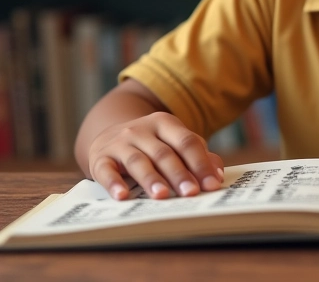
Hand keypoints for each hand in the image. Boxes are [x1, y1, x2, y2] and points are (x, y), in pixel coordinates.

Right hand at [88, 111, 224, 200]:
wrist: (108, 134)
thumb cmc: (150, 144)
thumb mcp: (172, 141)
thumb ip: (196, 154)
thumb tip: (217, 173)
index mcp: (165, 123)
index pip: (187, 141)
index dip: (201, 163)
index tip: (212, 184)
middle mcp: (142, 130)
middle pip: (164, 153)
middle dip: (179, 174)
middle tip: (191, 193)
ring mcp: (120, 143)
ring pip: (138, 161)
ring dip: (151, 179)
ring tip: (162, 196)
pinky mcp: (100, 158)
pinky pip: (105, 171)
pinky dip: (114, 184)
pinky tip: (122, 196)